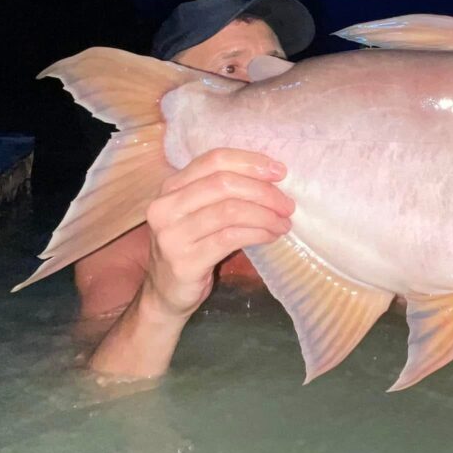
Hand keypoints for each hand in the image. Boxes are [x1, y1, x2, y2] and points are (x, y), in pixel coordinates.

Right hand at [142, 148, 294, 318]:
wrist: (166, 292)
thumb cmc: (192, 245)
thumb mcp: (199, 210)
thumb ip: (222, 191)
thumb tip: (272, 176)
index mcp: (171, 186)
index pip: (213, 160)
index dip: (249, 162)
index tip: (279, 171)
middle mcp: (165, 207)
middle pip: (223, 183)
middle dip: (263, 191)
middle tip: (287, 204)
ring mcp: (172, 235)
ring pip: (230, 211)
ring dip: (265, 215)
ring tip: (283, 223)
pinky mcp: (185, 262)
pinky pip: (230, 238)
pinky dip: (257, 233)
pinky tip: (271, 236)